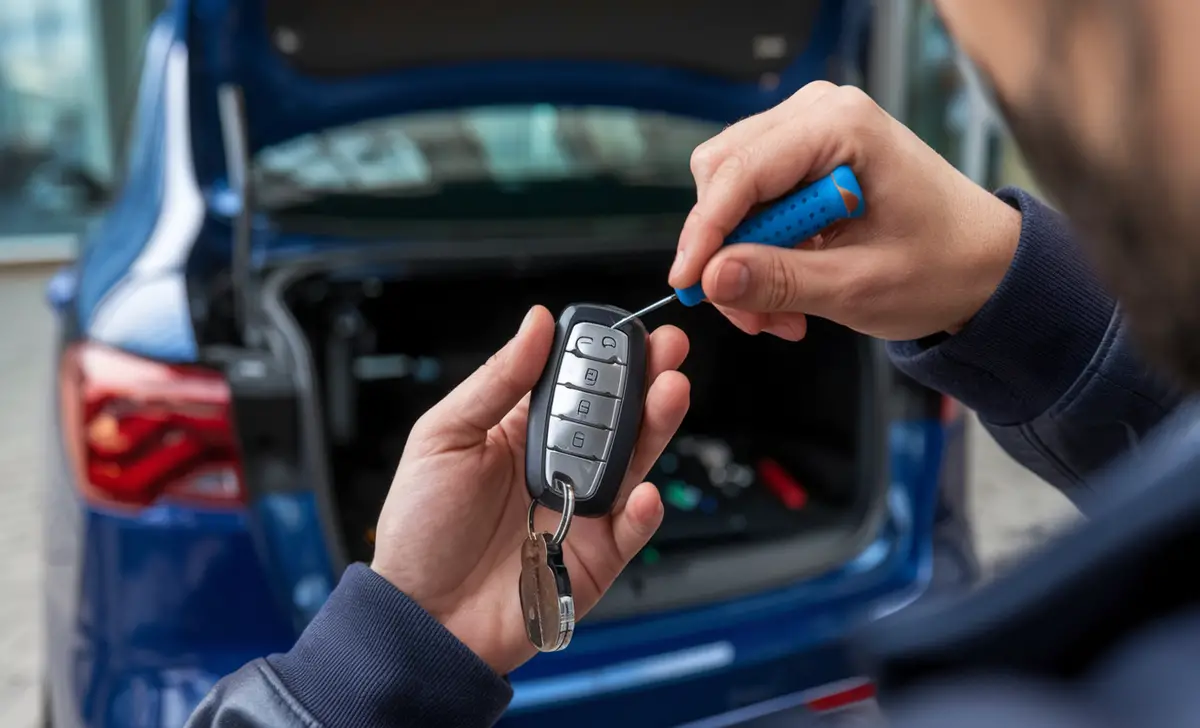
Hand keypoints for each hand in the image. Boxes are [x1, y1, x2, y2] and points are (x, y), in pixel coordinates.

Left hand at [370, 306, 689, 674]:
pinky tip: (643, 490)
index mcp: (522, 432)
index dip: (603, 354)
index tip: (626, 328)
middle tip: (669, 348)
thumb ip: (496, 381)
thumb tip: (536, 325)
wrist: (420, 617)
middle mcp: (559, 467)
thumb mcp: (443, 437)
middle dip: (647, 379)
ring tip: (669, 392)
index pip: (574, 382)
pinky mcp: (594, 559)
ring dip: (656, 427)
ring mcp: (581, 511)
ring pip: (633, 463)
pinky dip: (642, 512)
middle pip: (616, 416)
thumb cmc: (421, 531)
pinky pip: (629, 531)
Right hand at [668, 81, 1022, 341]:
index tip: (689, 282)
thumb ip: (779, 280)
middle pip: (723, 175)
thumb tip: (713, 278)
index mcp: (841, 126)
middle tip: (749, 312)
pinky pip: (750, 201)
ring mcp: (810, 132)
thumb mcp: (857, 286)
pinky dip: (756, 251)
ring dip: (740, 258)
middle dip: (725, 250)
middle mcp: (820, 114)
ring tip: (777, 311)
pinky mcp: (804, 159)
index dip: (705, 232)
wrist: (985, 266)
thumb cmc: (943, 265)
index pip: (740, 172)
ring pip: (728, 191)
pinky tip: (786, 288)